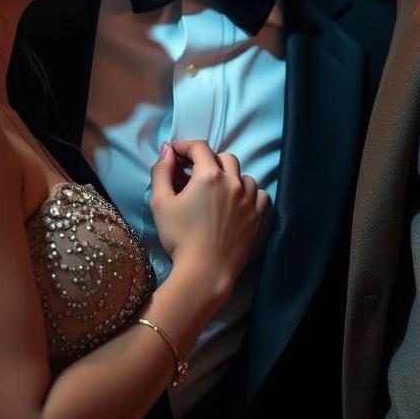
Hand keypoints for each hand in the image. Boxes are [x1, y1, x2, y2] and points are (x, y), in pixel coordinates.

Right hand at [150, 140, 268, 295]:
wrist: (204, 272)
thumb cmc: (179, 238)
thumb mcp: (161, 203)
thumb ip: (162, 172)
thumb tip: (167, 151)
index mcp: (209, 176)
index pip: (200, 147)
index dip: (185, 147)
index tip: (175, 155)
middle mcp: (233, 182)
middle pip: (223, 157)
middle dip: (207, 160)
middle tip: (192, 174)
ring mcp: (248, 199)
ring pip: (243, 174)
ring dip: (229, 175)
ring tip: (216, 189)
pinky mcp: (257, 216)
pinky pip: (258, 193)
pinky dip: (248, 192)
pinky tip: (236, 201)